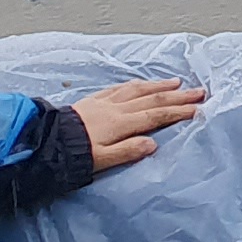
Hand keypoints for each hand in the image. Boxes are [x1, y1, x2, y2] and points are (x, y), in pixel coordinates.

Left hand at [71, 78, 204, 168]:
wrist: (42, 142)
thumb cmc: (72, 155)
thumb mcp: (100, 160)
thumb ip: (127, 151)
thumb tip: (153, 144)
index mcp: (120, 124)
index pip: (156, 115)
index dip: (179, 111)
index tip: (198, 108)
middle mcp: (116, 109)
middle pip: (152, 99)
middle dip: (178, 95)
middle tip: (199, 91)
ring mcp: (104, 102)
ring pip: (137, 90)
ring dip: (159, 85)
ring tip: (176, 81)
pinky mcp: (92, 100)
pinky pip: (118, 88)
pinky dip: (134, 84)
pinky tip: (139, 84)